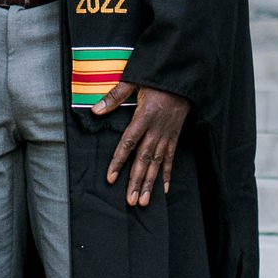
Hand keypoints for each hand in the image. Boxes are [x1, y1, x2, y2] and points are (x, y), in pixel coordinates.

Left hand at [97, 81, 188, 206]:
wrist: (182, 77)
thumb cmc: (156, 79)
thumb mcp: (134, 81)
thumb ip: (114, 97)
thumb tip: (95, 110)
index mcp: (144, 116)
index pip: (128, 143)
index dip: (119, 161)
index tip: (111, 178)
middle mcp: (156, 129)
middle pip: (144, 159)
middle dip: (136, 181)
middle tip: (130, 201)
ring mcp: (166, 134)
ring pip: (157, 163)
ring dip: (150, 183)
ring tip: (143, 200)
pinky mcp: (175, 136)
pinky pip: (171, 158)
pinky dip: (167, 174)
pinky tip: (164, 189)